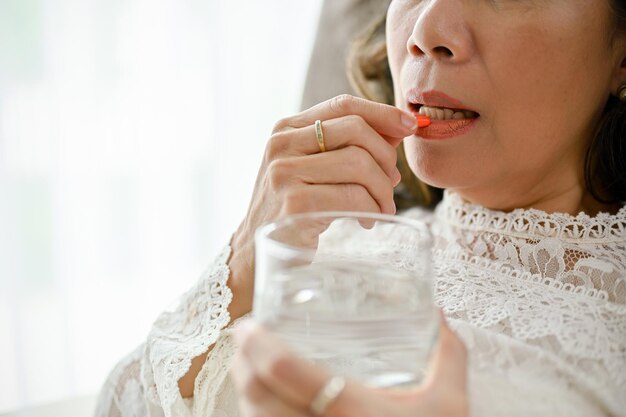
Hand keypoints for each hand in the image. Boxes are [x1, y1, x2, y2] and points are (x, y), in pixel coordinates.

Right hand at [227, 95, 418, 319]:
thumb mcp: (316, 168)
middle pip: (356, 131)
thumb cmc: (293, 207)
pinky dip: (371, 209)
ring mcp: (284, 173)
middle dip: (385, 158)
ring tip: (382, 207)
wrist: (256, 249)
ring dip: (382, 189)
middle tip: (392, 184)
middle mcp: (281, 145)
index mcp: (287, 129)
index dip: (382, 112)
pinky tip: (368, 221)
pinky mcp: (294, 203)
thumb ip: (350, 146)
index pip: (343, 105)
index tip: (409, 126)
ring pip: (358, 163)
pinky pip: (352, 196)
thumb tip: (399, 129)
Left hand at [231, 313, 467, 416]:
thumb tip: (442, 317)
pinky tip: (266, 405)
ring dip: (245, 389)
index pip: (282, 369)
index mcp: (349, 410)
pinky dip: (256, 416)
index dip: (256, 343)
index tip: (249, 324)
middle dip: (241, 361)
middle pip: (255, 395)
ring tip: (250, 365)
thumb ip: (447, 357)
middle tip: (244, 338)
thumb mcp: (448, 405)